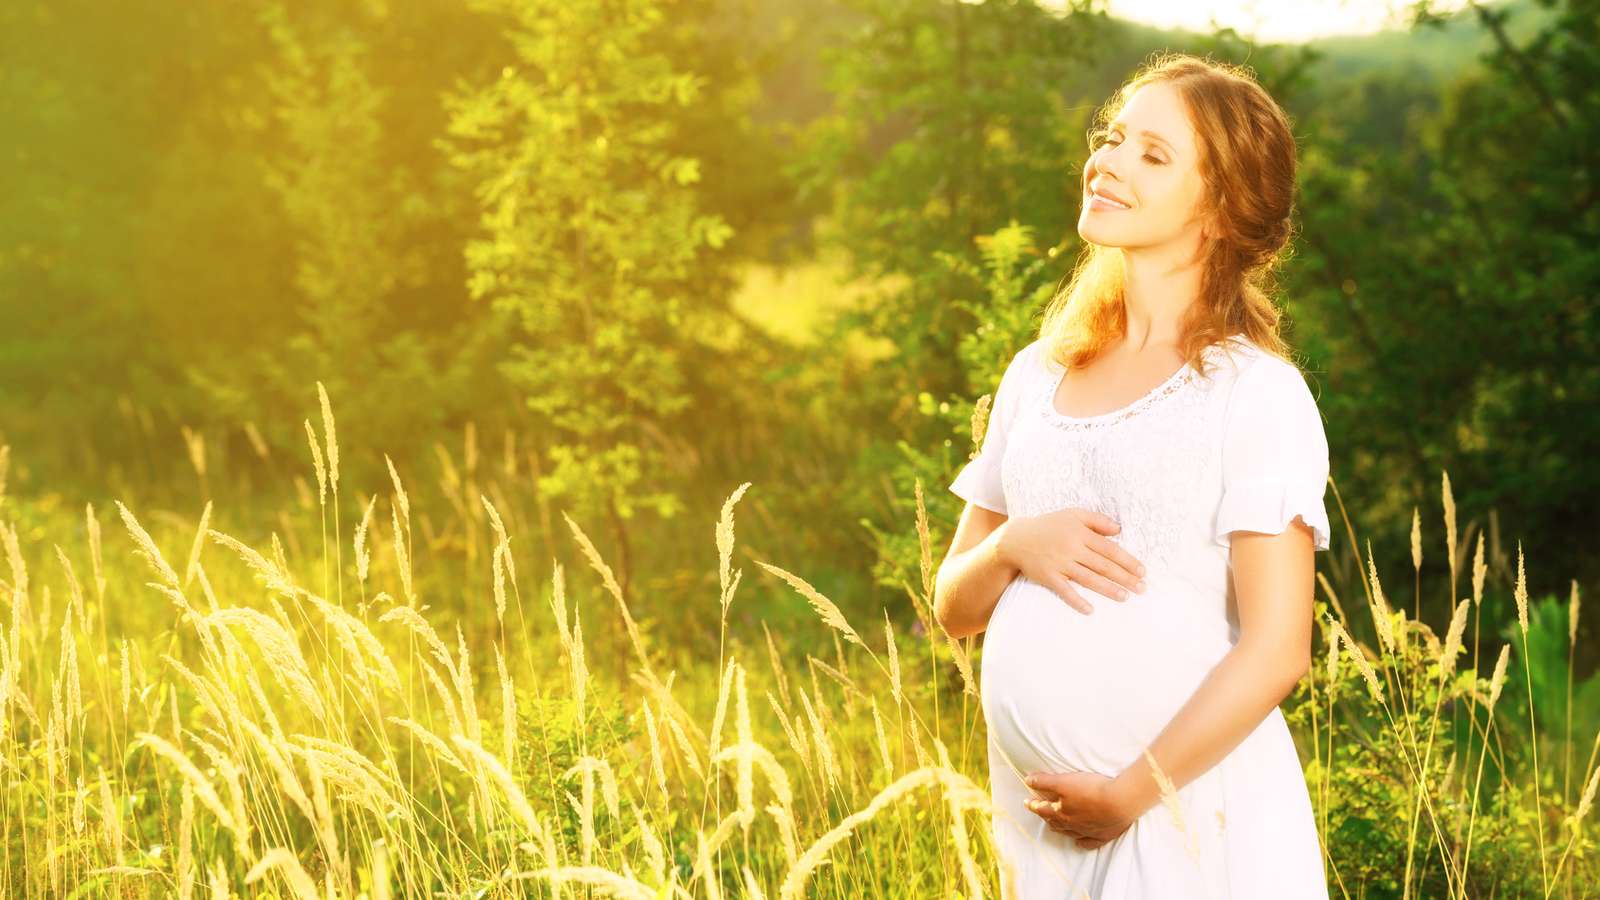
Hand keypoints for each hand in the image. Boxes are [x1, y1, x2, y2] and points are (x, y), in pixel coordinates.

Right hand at [997, 508, 1146, 614]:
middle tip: (1142, 588)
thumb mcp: (1072, 514)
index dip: (1127, 561)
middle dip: (1125, 578)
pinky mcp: (1048, 577)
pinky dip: (1077, 601)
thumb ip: (1097, 520)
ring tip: (1125, 597)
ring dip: (1108, 589)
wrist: (1016, 539)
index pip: (1109, 549)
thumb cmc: (1048, 526)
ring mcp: (1059, 564)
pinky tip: (1090, 610)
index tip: (1142, 571)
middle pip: (1103, 565)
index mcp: (1080, 533)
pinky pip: (1064, 591)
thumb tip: (1119, 529)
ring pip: (1088, 579)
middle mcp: (1071, 549)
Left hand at [1022, 770, 1134, 849]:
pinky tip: (1079, 842)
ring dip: (1060, 828)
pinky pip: (1090, 842)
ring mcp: (1087, 831)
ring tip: (1054, 825)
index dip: (1033, 805)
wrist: (1120, 802)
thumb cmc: (1091, 790)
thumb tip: (1027, 780)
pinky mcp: (1103, 835)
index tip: (1027, 802)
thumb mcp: (1064, 781)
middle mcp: (1072, 824)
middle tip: (1040, 811)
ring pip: (1069, 832)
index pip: (1042, 809)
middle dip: (1046, 816)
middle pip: (1055, 822)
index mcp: (1061, 812)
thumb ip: (1044, 781)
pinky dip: (1082, 842)